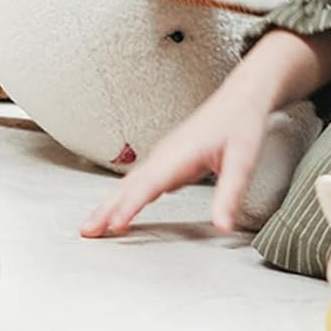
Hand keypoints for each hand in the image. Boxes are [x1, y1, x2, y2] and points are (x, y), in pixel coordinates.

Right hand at [80, 84, 273, 237]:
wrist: (240, 99)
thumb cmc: (240, 126)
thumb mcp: (243, 161)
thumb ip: (230, 194)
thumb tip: (222, 226)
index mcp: (179, 154)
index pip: (149, 185)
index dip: (130, 206)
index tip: (114, 225)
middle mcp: (165, 154)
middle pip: (129, 185)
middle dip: (106, 208)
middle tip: (86, 230)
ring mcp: (163, 156)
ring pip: (130, 183)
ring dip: (110, 203)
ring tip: (94, 225)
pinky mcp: (167, 160)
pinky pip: (140, 182)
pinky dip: (124, 197)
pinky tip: (118, 209)